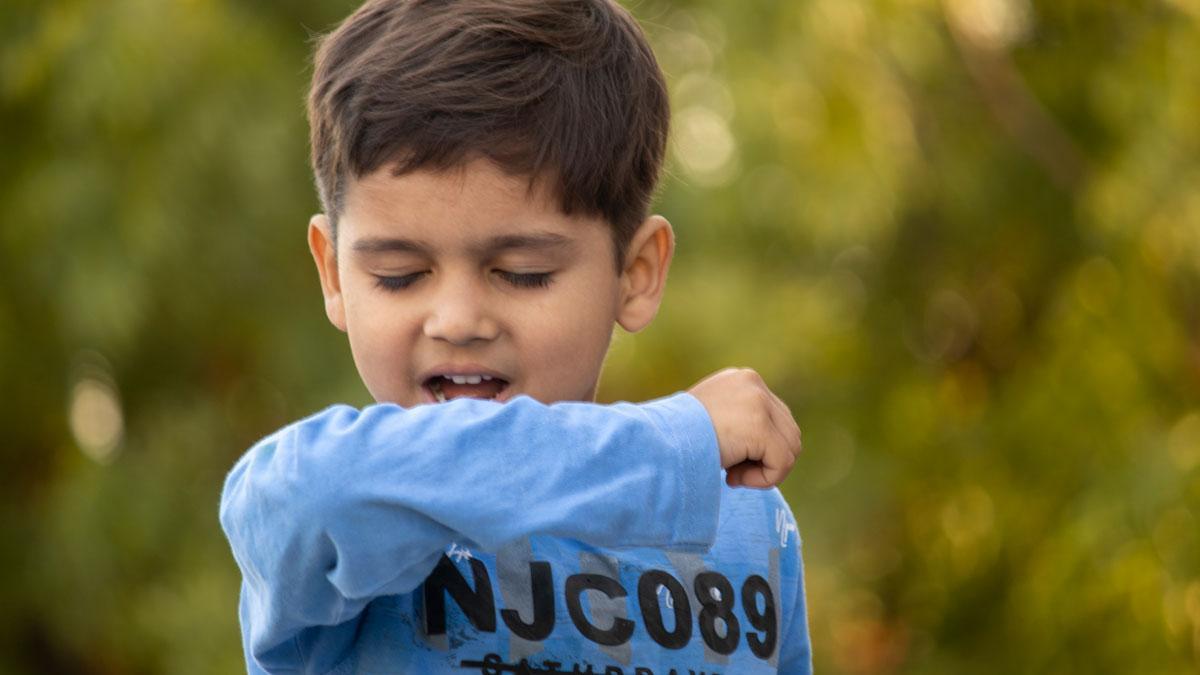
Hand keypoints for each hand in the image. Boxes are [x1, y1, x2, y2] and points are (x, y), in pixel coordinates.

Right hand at [687, 368, 802, 488]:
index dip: (761, 448)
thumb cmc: (675, 439)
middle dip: (766, 459)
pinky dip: (764, 480)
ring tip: (732, 476)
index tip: (730, 460)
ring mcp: (758, 402)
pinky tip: (733, 479)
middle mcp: (753, 383)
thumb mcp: (710, 419)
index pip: (777, 418)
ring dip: (765, 471)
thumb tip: (768, 447)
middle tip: (733, 473)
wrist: (654, 442)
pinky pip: (783, 463)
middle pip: (790, 433)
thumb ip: (740, 421)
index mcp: (742, 379)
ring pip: (790, 449)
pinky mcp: (759, 427)